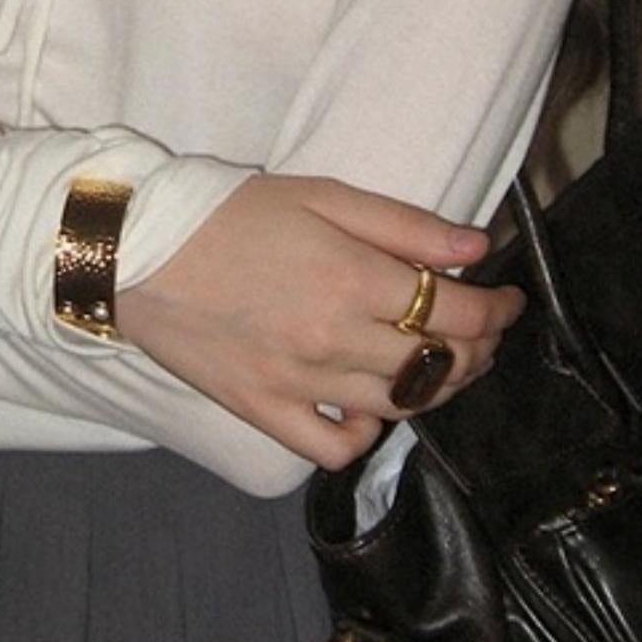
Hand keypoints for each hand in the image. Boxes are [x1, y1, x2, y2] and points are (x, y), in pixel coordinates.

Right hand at [115, 174, 523, 469]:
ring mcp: (299, 383)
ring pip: (401, 406)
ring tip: (438, 363)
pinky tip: (368, 403)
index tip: (507, 300)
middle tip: (482, 333)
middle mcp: (334, 337)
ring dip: (437, 387)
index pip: (457, 311)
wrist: (134, 252)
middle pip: (440, 364)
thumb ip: (403, 225)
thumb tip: (476, 248)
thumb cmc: (227, 213)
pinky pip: (337, 447)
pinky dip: (366, 432)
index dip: (498, 310)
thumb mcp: (321, 194)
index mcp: (352, 276)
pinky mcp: (265, 412)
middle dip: (480, 350)